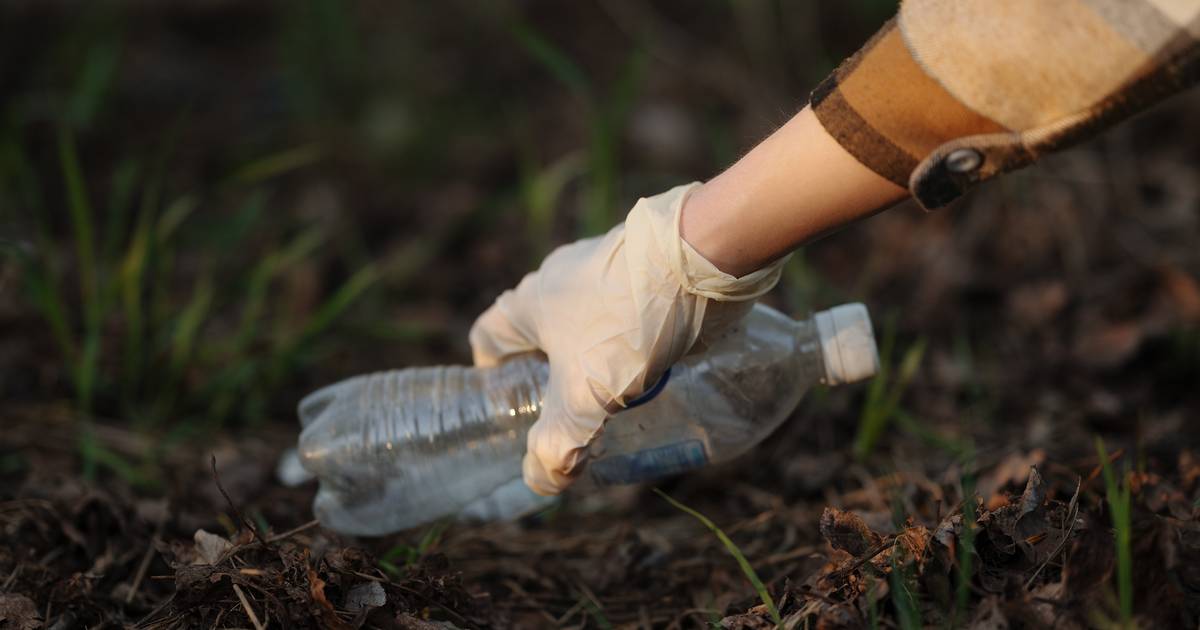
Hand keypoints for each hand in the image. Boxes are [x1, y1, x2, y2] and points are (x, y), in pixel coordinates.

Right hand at [469, 184, 786, 494]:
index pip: (488, 339)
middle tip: (569, 418)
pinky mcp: (643, 276)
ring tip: (616, 403)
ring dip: (594, 362)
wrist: (701, 259)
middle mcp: (559, 282)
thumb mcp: (586, 394)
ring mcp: (603, 274)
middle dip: (550, 378)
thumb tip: (542, 481)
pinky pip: (625, 317)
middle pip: (539, 336)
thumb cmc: (629, 321)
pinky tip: (656, 373)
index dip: (492, 377)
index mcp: (528, 304)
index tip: (513, 408)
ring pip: (585, 327)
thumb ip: (560, 443)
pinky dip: (632, 346)